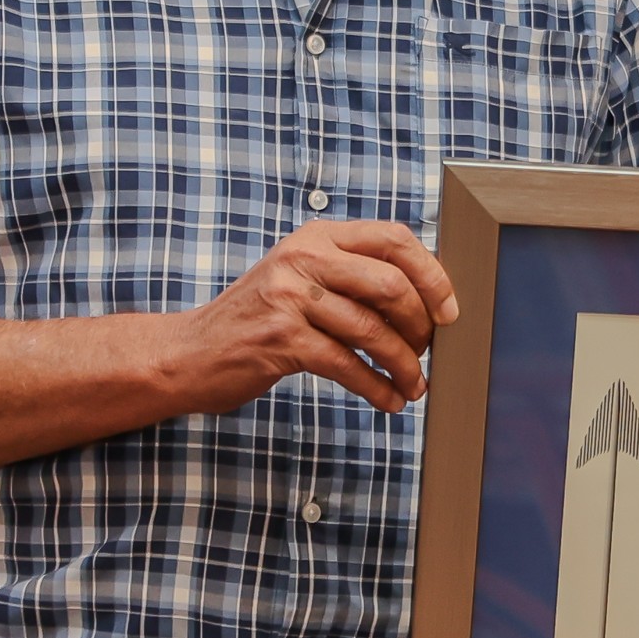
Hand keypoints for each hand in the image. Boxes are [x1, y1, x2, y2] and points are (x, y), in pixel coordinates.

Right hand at [174, 221, 456, 415]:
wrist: (189, 353)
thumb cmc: (256, 320)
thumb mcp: (299, 279)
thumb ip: (349, 276)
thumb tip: (422, 298)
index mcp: (316, 237)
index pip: (393, 239)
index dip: (432, 274)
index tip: (448, 310)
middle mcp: (303, 258)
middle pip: (390, 284)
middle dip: (420, 325)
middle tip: (427, 352)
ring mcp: (289, 297)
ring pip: (372, 330)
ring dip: (403, 365)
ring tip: (413, 385)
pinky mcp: (280, 339)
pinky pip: (347, 365)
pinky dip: (376, 387)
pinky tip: (387, 400)